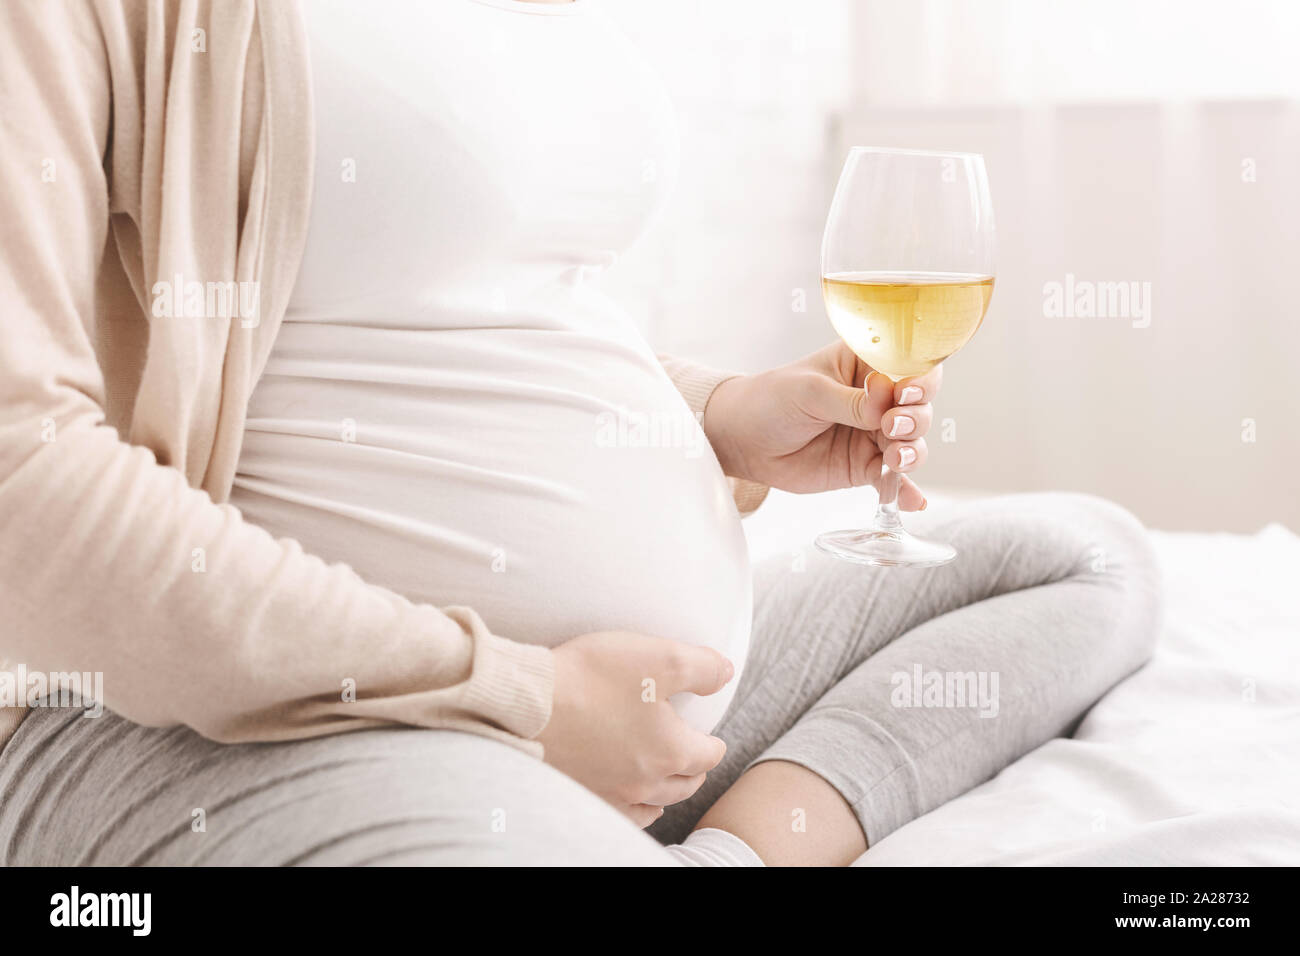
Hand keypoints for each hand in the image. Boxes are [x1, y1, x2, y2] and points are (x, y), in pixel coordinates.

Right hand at [536, 631, 732, 827]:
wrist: (527, 704)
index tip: (712, 737)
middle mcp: (645, 782)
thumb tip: (725, 673)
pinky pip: (622, 815)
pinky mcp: (583, 795)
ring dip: (668, 790)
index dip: (714, 743)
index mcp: (670, 750)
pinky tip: (631, 798)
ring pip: (655, 803)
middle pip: (685, 785)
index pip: (708, 755)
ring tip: (668, 779)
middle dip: (695, 770)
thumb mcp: (659, 656)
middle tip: (694, 756)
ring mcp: (612, 794)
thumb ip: (701, 666)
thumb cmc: (591, 678)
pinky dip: (636, 808)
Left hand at [700, 341, 940, 508]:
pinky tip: (913, 501)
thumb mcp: (810, 392)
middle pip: (919, 406)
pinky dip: (905, 490)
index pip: (910, 365)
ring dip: (912, 450)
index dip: (919, 378)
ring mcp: (874, 434)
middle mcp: (879, 398)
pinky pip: (893, 479)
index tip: (905, 392)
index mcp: (867, 364)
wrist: (744, 440)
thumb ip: (851, 401)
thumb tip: (887, 402)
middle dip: (915, 417)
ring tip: (895, 458)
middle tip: (891, 425)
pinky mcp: (865, 466)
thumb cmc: (772, 400)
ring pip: (912, 442)